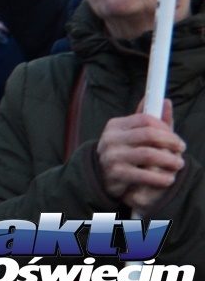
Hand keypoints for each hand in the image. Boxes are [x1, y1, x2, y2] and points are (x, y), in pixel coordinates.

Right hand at [96, 99, 184, 213]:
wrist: (100, 177)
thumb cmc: (123, 152)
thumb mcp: (132, 134)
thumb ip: (148, 120)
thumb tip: (166, 101)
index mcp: (115, 125)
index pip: (145, 119)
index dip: (165, 127)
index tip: (175, 137)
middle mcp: (111, 139)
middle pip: (149, 134)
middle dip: (170, 142)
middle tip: (181, 149)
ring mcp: (112, 156)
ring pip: (149, 154)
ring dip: (169, 160)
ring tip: (178, 164)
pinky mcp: (116, 174)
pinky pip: (145, 175)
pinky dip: (161, 178)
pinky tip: (168, 179)